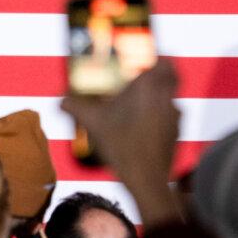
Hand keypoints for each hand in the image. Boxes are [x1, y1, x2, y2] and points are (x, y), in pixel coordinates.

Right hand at [61, 59, 182, 224]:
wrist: (146, 179)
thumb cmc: (121, 146)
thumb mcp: (93, 124)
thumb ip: (75, 107)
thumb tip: (60, 101)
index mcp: (148, 88)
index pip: (166, 62)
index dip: (160, 58)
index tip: (150, 59)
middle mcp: (166, 98)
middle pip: (173, 75)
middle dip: (162, 72)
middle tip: (146, 75)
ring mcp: (174, 116)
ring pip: (172, 96)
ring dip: (160, 94)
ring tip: (140, 103)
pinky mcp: (177, 133)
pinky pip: (171, 115)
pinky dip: (161, 114)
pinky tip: (144, 126)